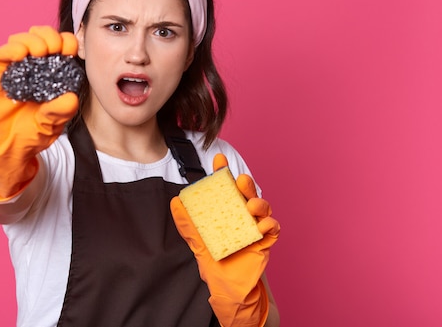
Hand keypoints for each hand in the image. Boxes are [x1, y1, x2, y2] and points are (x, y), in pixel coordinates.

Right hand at [0, 26, 78, 199]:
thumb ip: (60, 112)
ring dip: (30, 39)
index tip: (70, 49)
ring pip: (19, 40)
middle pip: (39, 37)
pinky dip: (7, 50)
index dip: (66, 42)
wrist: (3, 151)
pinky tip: (19, 54)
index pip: (60, 47)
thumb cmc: (30, 135)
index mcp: (51, 74)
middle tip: (54, 47)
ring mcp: (10, 70)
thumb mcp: (50, 127)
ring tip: (39, 51)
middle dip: (49, 36)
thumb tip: (71, 98)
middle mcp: (31, 67)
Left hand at [170, 154, 279, 326]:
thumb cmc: (215, 263)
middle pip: (247, 195)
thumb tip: (175, 203)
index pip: (226, 189)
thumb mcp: (198, 241)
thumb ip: (188, 224)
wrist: (228, 289)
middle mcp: (242, 217)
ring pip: (262, 208)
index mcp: (227, 213)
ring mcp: (255, 228)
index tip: (219, 159)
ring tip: (251, 205)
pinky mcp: (265, 243)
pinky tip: (261, 225)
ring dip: (259, 203)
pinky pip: (272, 229)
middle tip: (240, 179)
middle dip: (245, 185)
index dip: (223, 173)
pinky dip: (269, 224)